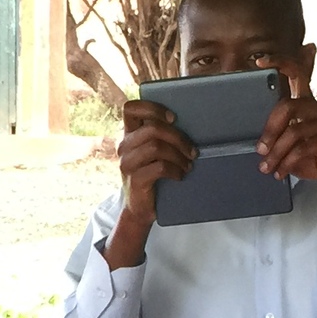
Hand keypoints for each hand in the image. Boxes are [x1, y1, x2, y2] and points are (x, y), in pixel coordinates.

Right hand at [104, 99, 194, 267]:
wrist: (140, 208)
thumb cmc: (152, 176)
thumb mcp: (151, 152)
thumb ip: (158, 136)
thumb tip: (190, 123)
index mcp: (128, 134)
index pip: (131, 109)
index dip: (153, 109)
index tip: (173, 118)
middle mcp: (124, 146)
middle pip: (152, 129)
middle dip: (178, 137)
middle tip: (192, 151)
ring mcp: (127, 163)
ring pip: (156, 147)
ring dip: (178, 155)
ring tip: (188, 164)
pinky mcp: (135, 180)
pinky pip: (159, 168)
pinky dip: (175, 170)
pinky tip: (180, 175)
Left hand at [258, 74, 316, 230]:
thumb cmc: (312, 157)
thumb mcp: (291, 142)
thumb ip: (279, 132)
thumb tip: (256, 140)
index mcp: (307, 103)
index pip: (297, 74)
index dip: (280, 63)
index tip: (260, 62)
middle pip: (288, 106)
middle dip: (270, 130)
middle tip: (260, 150)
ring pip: (293, 131)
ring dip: (276, 153)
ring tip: (267, 168)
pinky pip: (302, 148)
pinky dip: (287, 163)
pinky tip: (280, 173)